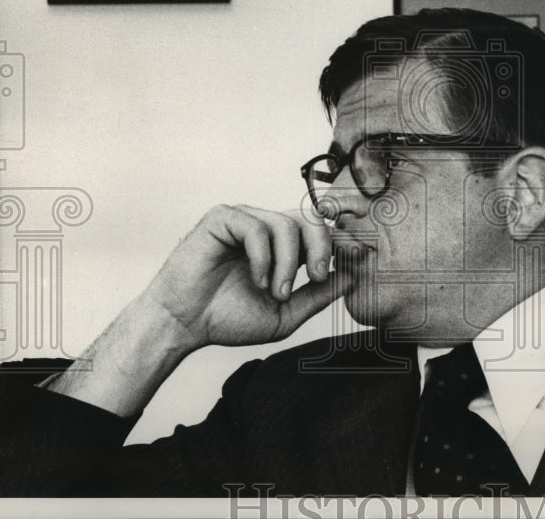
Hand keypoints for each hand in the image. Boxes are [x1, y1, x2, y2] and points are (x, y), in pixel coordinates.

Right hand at [141, 204, 349, 350]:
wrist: (183, 326)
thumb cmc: (228, 318)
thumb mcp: (285, 313)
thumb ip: (318, 295)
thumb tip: (352, 276)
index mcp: (283, 246)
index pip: (320, 230)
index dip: (342, 239)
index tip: (361, 254)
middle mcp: (266, 227)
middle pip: (310, 218)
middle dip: (322, 247)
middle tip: (318, 277)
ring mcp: (244, 219)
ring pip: (286, 223)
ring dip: (289, 262)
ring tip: (276, 292)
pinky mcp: (222, 218)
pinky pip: (256, 226)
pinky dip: (263, 256)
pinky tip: (257, 280)